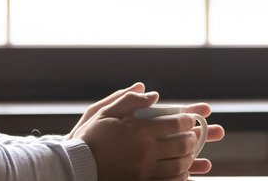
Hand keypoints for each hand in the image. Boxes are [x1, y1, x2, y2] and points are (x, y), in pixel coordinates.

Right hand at [70, 85, 223, 180]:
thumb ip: (129, 99)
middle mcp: (145, 152)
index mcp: (139, 131)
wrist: (75, 166)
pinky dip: (180, 177)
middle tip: (192, 135)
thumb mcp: (104, 112)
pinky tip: (180, 171)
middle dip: (192, 138)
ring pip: (179, 166)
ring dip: (189, 158)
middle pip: (182, 145)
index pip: (175, 123)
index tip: (190, 118)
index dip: (188, 119)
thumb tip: (153, 95)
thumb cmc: (89, 137)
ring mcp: (144, 172)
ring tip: (188, 152)